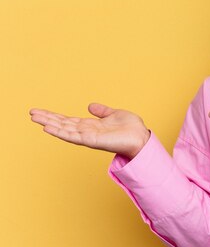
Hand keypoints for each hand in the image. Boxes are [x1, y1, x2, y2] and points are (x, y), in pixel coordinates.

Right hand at [29, 103, 149, 158]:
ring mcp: (87, 137)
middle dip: (47, 119)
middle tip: (31, 113)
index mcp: (90, 125)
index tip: (40, 111)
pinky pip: (72, 137)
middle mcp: (86, 132)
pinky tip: (48, 128)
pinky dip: (60, 132)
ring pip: (64, 130)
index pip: (68, 120)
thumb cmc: (131, 128)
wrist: (141, 138)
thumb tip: (90, 105)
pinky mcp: (91, 141)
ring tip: (35, 118)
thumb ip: (102, 111)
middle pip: (62, 124)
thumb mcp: (114, 114)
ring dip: (49, 124)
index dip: (54, 116)